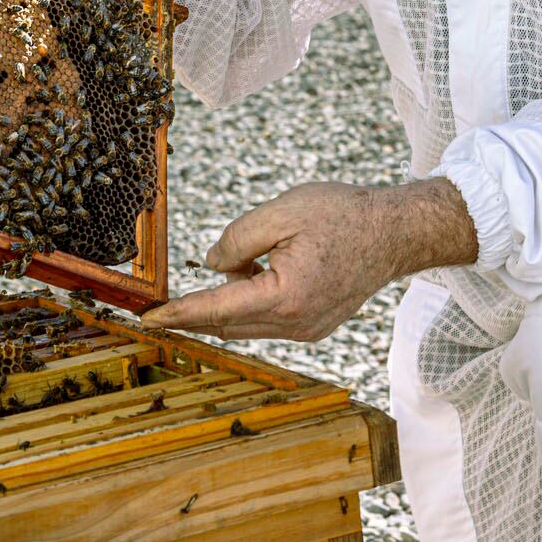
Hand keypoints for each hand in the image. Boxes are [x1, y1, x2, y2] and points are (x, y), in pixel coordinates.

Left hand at [140, 179, 479, 341]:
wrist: (395, 233)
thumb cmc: (344, 215)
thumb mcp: (282, 211)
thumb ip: (238, 238)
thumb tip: (211, 265)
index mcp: (285, 296)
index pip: (215, 309)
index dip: (177, 313)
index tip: (146, 318)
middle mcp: (295, 323)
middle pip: (226, 325)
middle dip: (191, 315)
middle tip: (158, 305)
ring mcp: (307, 330)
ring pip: (245, 326)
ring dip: (224, 306)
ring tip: (232, 269)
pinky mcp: (314, 327)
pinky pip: (266, 323)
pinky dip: (248, 305)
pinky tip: (255, 276)